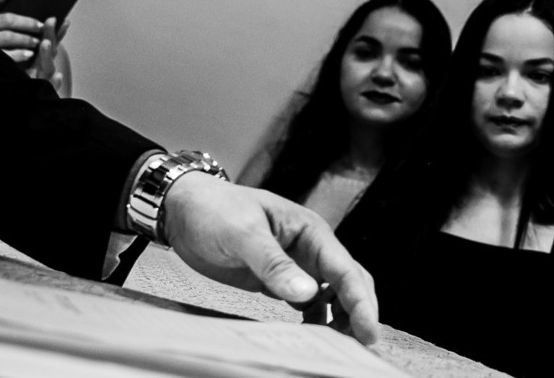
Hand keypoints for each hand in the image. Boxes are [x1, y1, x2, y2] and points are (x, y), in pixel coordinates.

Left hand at [28, 17, 68, 94]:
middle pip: (49, 51)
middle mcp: (44, 69)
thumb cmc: (24, 87)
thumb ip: (29, 54)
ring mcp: (44, 80)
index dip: (52, 30)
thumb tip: (24, 32)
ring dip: (47, 54)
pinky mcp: (42, 93)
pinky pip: (50, 87)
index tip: (56, 17)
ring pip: (48, 66)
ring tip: (46, 43)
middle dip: (51, 35)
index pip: (48, 42)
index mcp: (40, 62)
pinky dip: (55, 82)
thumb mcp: (25, 67)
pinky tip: (58, 76)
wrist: (31, 108)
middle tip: (50, 21)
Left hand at [162, 172, 379, 344]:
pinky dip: (317, 318)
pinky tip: (314, 333)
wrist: (184, 209)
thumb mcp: (243, 234)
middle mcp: (310, 247)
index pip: (345, 269)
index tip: (369, 331)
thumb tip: (308, 294)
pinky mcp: (279, 278)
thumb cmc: (214, 210)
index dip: (361, 301)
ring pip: (333, 293)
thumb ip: (274, 264)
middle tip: (364, 345)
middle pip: (348, 281)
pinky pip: (309, 301)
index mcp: (310, 231)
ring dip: (342, 316)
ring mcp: (296, 263)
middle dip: (360, 311)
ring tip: (341, 344)